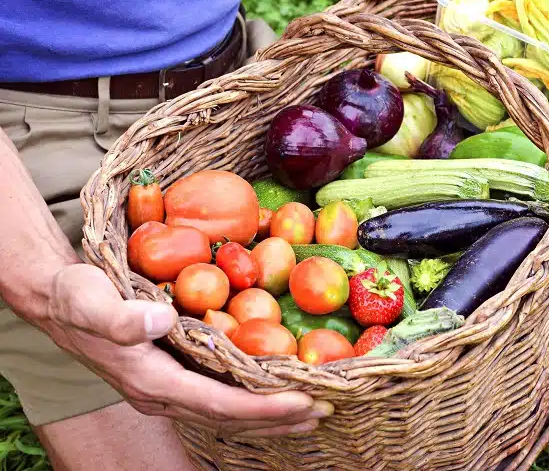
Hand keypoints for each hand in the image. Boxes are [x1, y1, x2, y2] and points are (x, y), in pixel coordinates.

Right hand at [43, 264, 330, 436]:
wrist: (59, 301)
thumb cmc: (78, 295)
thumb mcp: (90, 299)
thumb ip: (120, 317)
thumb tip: (159, 321)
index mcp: (150, 379)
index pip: (217, 402)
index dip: (261, 407)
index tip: (303, 401)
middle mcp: (162, 394)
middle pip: (229, 417)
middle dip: (277, 418)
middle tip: (324, 411)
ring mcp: (167, 390)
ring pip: (227, 413)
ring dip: (269, 417)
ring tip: (311, 415)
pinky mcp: (173, 378)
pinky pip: (220, 399)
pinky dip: (252, 402)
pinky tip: (274, 396)